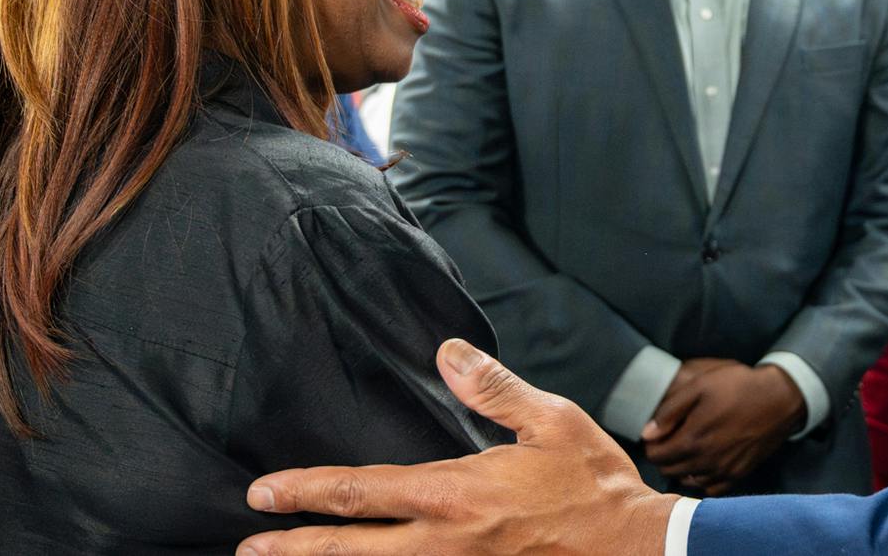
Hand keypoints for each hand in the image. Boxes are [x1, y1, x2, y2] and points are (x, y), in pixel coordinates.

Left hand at [237, 340, 676, 555]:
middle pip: (350, 549)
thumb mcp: (553, 422)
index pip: (364, 490)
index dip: (307, 490)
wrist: (639, 551)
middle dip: (293, 547)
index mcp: (458, 494)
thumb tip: (448, 352)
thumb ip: (495, 389)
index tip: (262, 491)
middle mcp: (445, 543)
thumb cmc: (597, 486)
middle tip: (248, 547)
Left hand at [641, 363, 805, 495]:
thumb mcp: (700, 386)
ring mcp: (723, 471)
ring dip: (682, 467)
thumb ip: (670, 411)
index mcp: (692, 440)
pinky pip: (710, 488)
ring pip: (688, 480)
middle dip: (665, 455)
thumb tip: (647, 433)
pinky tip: (705, 461)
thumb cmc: (738, 387)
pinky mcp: (738, 474)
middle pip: (669, 470)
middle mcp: (706, 462)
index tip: (657, 432)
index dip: (652, 443)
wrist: (779, 398)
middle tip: (671, 437)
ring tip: (688, 446)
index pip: (655, 456)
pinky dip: (702, 478)